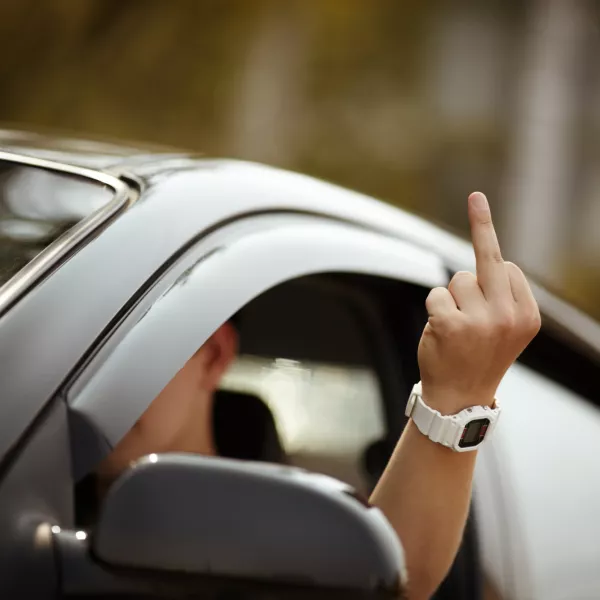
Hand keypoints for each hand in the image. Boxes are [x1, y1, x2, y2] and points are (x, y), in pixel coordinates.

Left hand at [417, 192, 540, 413]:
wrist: (459, 398)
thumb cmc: (478, 356)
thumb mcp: (504, 328)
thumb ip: (501, 294)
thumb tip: (493, 253)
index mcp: (527, 315)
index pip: (506, 266)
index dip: (489, 258)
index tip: (481, 215)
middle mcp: (509, 315)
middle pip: (487, 260)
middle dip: (481, 225)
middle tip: (477, 197)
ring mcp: (482, 320)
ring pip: (456, 280)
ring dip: (451, 299)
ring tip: (457, 329)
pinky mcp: (452, 324)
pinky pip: (436, 294)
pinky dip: (434, 308)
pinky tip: (441, 333)